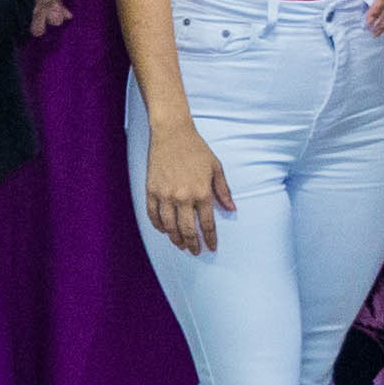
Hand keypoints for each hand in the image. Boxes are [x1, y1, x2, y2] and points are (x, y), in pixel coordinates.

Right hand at [142, 120, 228, 255]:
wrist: (172, 133)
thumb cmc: (196, 149)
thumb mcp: (216, 168)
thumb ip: (223, 191)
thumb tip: (231, 209)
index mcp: (202, 192)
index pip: (207, 224)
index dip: (210, 239)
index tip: (211, 247)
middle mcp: (183, 197)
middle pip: (187, 230)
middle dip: (193, 244)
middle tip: (195, 251)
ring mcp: (165, 194)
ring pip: (169, 226)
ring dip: (176, 239)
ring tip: (180, 245)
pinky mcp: (151, 190)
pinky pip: (153, 215)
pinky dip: (159, 226)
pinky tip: (164, 230)